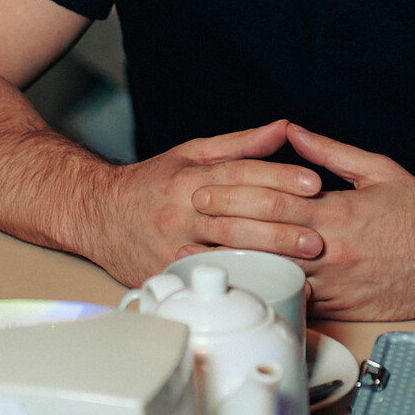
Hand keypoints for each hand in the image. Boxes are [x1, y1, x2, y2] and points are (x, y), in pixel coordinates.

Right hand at [84, 119, 322, 285]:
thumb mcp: (191, 153)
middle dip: (280, 225)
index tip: (313, 183)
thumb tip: (284, 129)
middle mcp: (181, 210)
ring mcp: (173, 244)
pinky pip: (207, 280)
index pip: (241, 173)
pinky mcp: (167, 273)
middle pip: (237, 215)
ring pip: (224, 251)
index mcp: (190, 176)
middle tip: (317, 234)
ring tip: (302, 264)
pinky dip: (238, 282)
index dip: (279, 177)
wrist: (97, 214)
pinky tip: (265, 285)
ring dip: (266, 258)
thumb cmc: (151, 184)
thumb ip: (241, 144)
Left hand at [191, 123, 414, 319]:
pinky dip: (268, 294)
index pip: (276, 201)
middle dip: (224, 229)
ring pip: (277, 276)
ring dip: (237, 267)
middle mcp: (334, 251)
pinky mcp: (343, 308)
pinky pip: (299, 303)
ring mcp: (337, 284)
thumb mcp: (378, 169)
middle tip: (190, 221)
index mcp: (339, 213)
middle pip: (267, 239)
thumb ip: (330, 152)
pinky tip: (243, 289)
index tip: (206, 190)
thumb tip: (293, 132)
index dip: (236, 195)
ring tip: (199, 261)